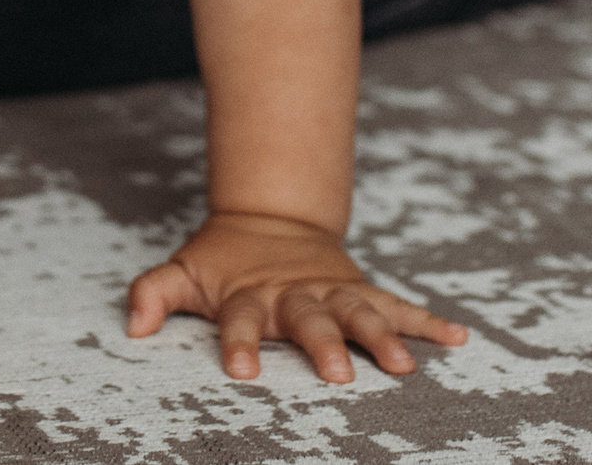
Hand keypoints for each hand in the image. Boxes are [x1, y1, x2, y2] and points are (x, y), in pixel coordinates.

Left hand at [126, 211, 465, 381]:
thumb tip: (132, 326)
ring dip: (383, 337)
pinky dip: (428, 320)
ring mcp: (332, 290)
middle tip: (337, 374)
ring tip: (403, 366)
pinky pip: (398, 304)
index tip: (243, 372)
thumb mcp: (182, 271)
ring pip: (360, 312)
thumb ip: (153, 294)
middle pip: (309, 320)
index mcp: (249, 296)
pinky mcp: (361, 288)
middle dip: (324, 345)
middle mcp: (295, 294)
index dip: (240, 343)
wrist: (268, 218)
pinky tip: (459, 338)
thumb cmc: (221, 262)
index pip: (241, 321)